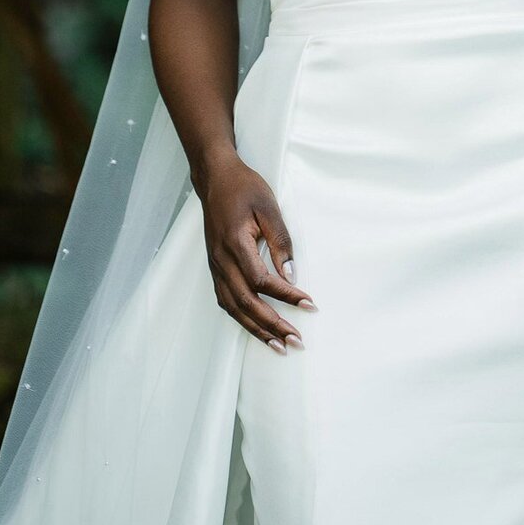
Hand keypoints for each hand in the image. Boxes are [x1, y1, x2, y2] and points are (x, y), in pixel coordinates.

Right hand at [197, 147, 315, 350]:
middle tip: (296, 340)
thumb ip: (281, 241)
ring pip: (233, 307)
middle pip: (246, 302)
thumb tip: (291, 275)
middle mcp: (221, 260)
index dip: (286, 295)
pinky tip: (255, 327)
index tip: (309, 304)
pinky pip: (225, 300)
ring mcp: (215, 266)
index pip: (262, 280)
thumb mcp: (269, 207)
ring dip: (256, 329)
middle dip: (272, 325)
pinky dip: (241, 317)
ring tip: (278, 345)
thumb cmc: (244, 188)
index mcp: (235, 243)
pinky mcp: (215, 267)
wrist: (215, 178)